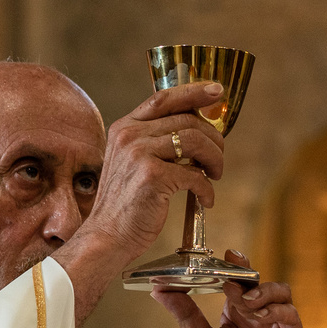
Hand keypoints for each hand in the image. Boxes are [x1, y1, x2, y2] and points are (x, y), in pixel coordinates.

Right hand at [53, 81, 229, 318]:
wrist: (107, 236)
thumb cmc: (126, 203)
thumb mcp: (133, 161)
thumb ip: (156, 140)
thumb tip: (197, 127)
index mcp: (125, 127)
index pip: (164, 98)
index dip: (193, 91)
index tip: (216, 92)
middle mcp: (130, 135)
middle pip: (188, 121)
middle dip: (214, 139)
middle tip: (219, 159)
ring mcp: (139, 154)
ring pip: (196, 142)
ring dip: (215, 159)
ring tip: (215, 175)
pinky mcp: (152, 176)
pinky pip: (195, 174)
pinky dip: (207, 188)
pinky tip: (206, 199)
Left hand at [153, 263, 307, 327]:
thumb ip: (186, 316)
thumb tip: (159, 291)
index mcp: (237, 315)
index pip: (239, 282)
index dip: (235, 265)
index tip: (226, 254)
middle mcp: (259, 315)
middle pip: (259, 281)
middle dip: (247, 274)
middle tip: (232, 275)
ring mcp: (278, 325)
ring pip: (280, 291)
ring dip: (262, 292)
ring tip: (245, 303)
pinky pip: (290, 314)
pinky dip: (276, 311)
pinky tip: (260, 318)